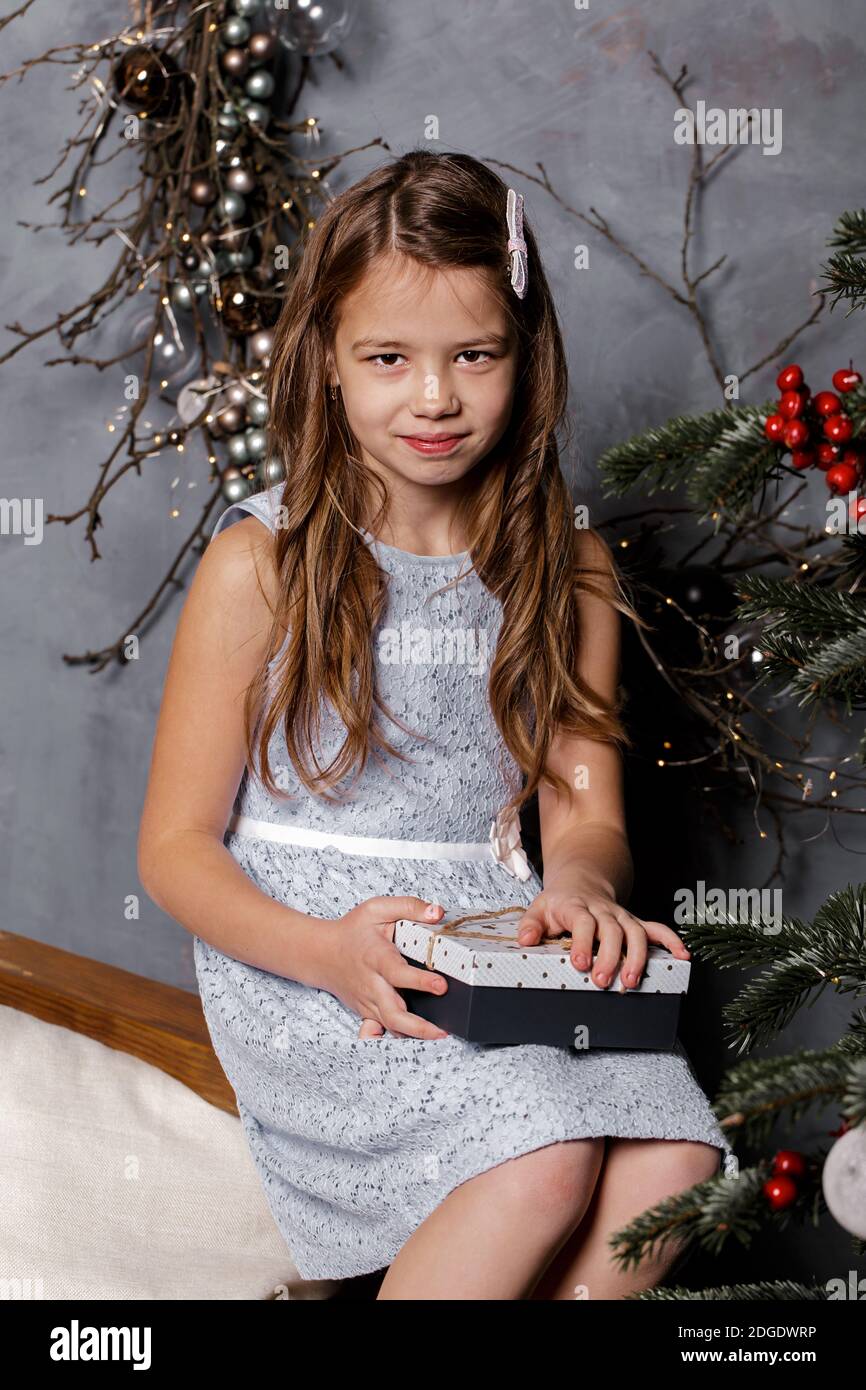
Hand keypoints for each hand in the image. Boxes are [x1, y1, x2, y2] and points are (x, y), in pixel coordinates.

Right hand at [314, 895, 450, 1039]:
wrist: (320, 954)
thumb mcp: (376, 909)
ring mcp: (368, 1002)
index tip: (441, 985)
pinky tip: (412, 1038)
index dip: (420, 981)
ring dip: (413, 1035)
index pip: (398, 973)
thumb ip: (408, 907)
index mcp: (376, 958)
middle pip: (393, 1013)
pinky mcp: (366, 1012)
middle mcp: (372, 984)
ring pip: (390, 1026)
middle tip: (443, 1030)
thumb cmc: (352, 931)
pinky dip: (394, 1037)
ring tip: (439, 1034)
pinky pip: (380, 1030)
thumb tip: (437, 912)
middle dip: (419, 1027)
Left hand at [514, 883, 689, 989]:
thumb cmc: (559, 903)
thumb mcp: (539, 909)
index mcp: (577, 907)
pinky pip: (657, 928)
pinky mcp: (635, 922)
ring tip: (632, 981)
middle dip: (610, 956)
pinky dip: (671, 941)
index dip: (583, 942)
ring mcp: (622, 916)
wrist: (582, 881)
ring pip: (636, 932)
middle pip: (612, 930)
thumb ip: (531, 925)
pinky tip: (683, 956)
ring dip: (638, 956)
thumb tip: (525, 940)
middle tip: (603, 981)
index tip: (581, 963)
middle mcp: (603, 911)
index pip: (582, 922)